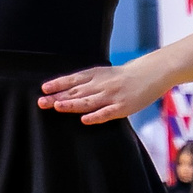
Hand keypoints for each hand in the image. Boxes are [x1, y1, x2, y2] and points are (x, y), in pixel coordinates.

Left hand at [36, 58, 161, 124]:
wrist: (151, 72)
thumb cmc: (125, 76)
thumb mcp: (105, 74)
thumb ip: (88, 82)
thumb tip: (67, 91)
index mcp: (96, 75)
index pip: (73, 80)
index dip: (58, 84)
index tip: (44, 89)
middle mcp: (101, 84)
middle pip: (76, 92)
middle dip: (58, 97)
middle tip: (41, 102)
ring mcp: (112, 96)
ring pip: (88, 101)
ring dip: (72, 104)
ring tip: (58, 106)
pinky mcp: (123, 107)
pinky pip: (106, 113)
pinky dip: (95, 116)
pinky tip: (84, 120)